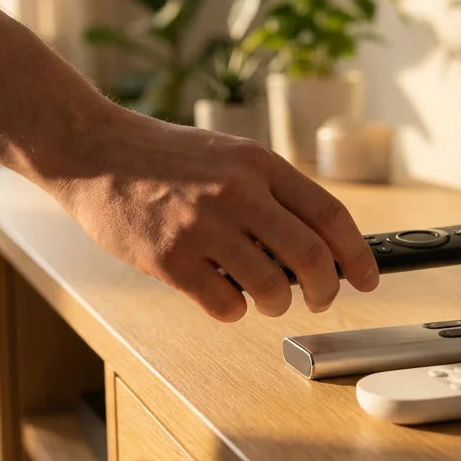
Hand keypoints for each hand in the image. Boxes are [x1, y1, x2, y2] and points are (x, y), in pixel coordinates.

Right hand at [49, 107, 379, 320]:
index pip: (330, 216)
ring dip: (276, 304)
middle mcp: (238, 193)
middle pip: (311, 258)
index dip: (358, 255)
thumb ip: (270, 190)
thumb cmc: (162, 157)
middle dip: (326, 290)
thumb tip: (317, 243)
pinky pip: (225, 305)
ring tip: (264, 298)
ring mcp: (203, 227)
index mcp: (259, 164)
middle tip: (321, 299)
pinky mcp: (170, 259)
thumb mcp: (228, 154)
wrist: (93, 151)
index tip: (367, 278)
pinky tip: (220, 294)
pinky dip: (232, 310)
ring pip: (271, 288)